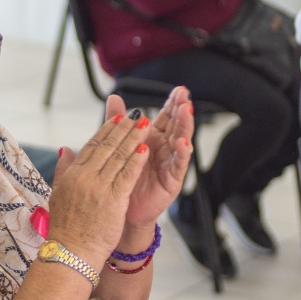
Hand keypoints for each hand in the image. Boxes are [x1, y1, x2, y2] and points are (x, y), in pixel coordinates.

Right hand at [49, 111, 151, 265]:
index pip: (92, 145)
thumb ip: (63, 169)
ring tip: (145, 125)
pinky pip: (127, 175)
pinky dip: (136, 160)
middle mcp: (85, 177)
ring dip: (134, 138)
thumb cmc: (66, 228)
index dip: (107, 129)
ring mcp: (98, 187)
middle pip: (107, 146)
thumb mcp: (58, 194)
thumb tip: (65, 149)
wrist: (70, 253)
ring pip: (119, 157)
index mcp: (72, 174)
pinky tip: (145, 149)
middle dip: (123, 128)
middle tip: (136, 115)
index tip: (118, 118)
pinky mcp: (113, 200)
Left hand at [103, 89, 193, 229]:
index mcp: (153, 138)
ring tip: (186, 111)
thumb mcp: (120, 145)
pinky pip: (178, 165)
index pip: (166, 117)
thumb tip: (114, 97)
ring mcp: (170, 164)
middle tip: (184, 95)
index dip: (173, 103)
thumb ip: (119, 121)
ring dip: (185, 126)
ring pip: (181, 141)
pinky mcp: (172, 180)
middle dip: (182, 110)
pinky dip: (182, 153)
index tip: (179, 89)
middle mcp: (164, 149)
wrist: (120, 210)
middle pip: (176, 125)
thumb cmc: (123, 179)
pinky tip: (182, 143)